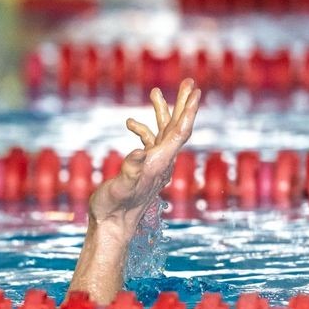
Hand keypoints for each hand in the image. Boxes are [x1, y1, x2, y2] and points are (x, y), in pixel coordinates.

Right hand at [88, 78, 200, 231]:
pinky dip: (142, 129)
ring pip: (164, 132)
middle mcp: (161, 162)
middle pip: (178, 128)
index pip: (180, 133)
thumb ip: (130, 169)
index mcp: (160, 163)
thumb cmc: (114, 207)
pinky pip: (149, 143)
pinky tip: (130, 124)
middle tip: (190, 82)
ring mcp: (154, 165)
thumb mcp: (120, 186)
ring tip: (155, 92)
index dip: (189, 112)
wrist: (111, 226)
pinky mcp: (145, 168)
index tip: (197, 92)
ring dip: (163, 112)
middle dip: (183, 104)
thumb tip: (139, 151)